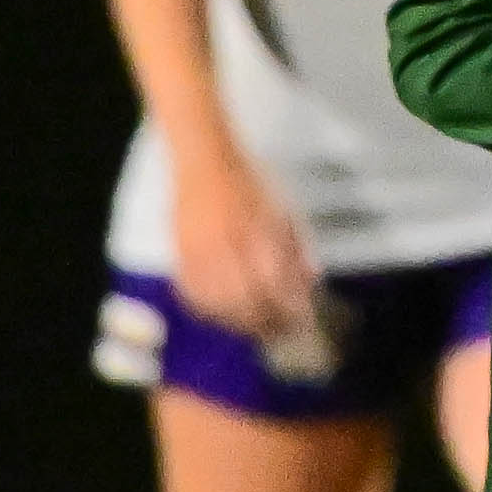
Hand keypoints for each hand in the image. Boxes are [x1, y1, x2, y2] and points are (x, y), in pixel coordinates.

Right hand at [163, 143, 320, 344]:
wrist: (205, 159)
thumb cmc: (251, 181)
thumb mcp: (285, 209)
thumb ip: (298, 247)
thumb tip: (311, 280)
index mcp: (259, 231)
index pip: (278, 284)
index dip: (291, 308)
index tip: (303, 319)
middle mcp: (229, 243)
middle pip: (249, 301)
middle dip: (269, 322)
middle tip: (283, 331)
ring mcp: (200, 249)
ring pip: (219, 303)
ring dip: (240, 322)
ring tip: (256, 328)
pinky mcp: (179, 252)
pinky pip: (191, 292)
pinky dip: (208, 310)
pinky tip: (222, 315)